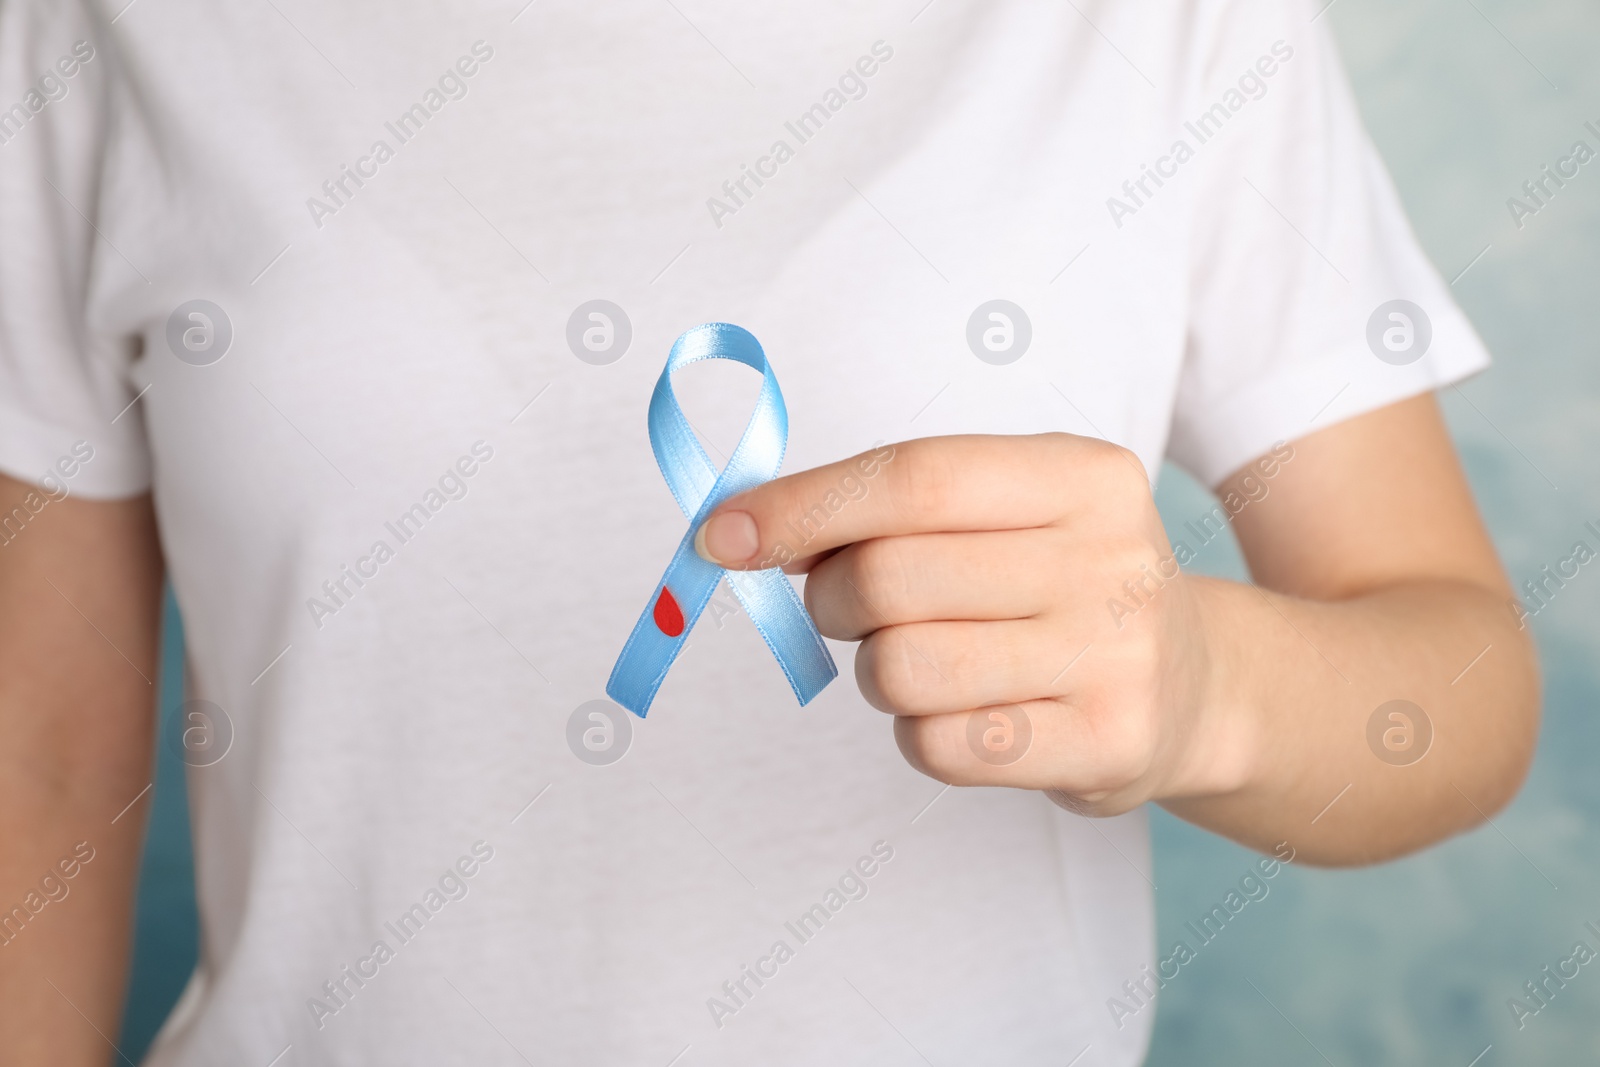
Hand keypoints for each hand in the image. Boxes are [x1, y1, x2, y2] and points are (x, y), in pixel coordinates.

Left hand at [693, 434, 1248, 815]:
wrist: (1194, 685)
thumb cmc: (1060, 583)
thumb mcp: (1010, 510)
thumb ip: (892, 504)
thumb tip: (742, 529)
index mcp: (1084, 473)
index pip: (912, 479)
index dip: (801, 507)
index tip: (722, 535)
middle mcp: (1112, 558)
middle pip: (890, 576)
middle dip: (831, 597)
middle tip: (849, 607)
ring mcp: (1118, 656)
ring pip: (902, 668)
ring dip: (877, 671)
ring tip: (922, 660)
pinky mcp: (1108, 744)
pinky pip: (939, 745)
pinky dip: (919, 732)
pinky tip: (967, 711)